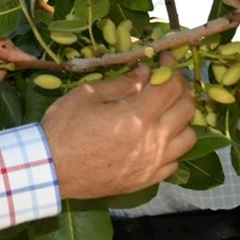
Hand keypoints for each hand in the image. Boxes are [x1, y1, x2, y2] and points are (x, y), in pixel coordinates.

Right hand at [41, 62, 196, 199]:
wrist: (51, 170)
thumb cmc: (63, 128)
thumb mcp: (87, 95)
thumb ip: (121, 84)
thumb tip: (146, 72)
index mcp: (137, 117)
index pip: (170, 86)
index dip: (171, 67)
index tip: (164, 59)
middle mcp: (152, 142)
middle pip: (186, 109)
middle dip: (181, 88)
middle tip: (166, 80)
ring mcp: (152, 164)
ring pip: (188, 137)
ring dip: (182, 119)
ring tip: (165, 110)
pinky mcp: (146, 181)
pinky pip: (175, 162)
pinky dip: (172, 146)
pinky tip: (157, 138)